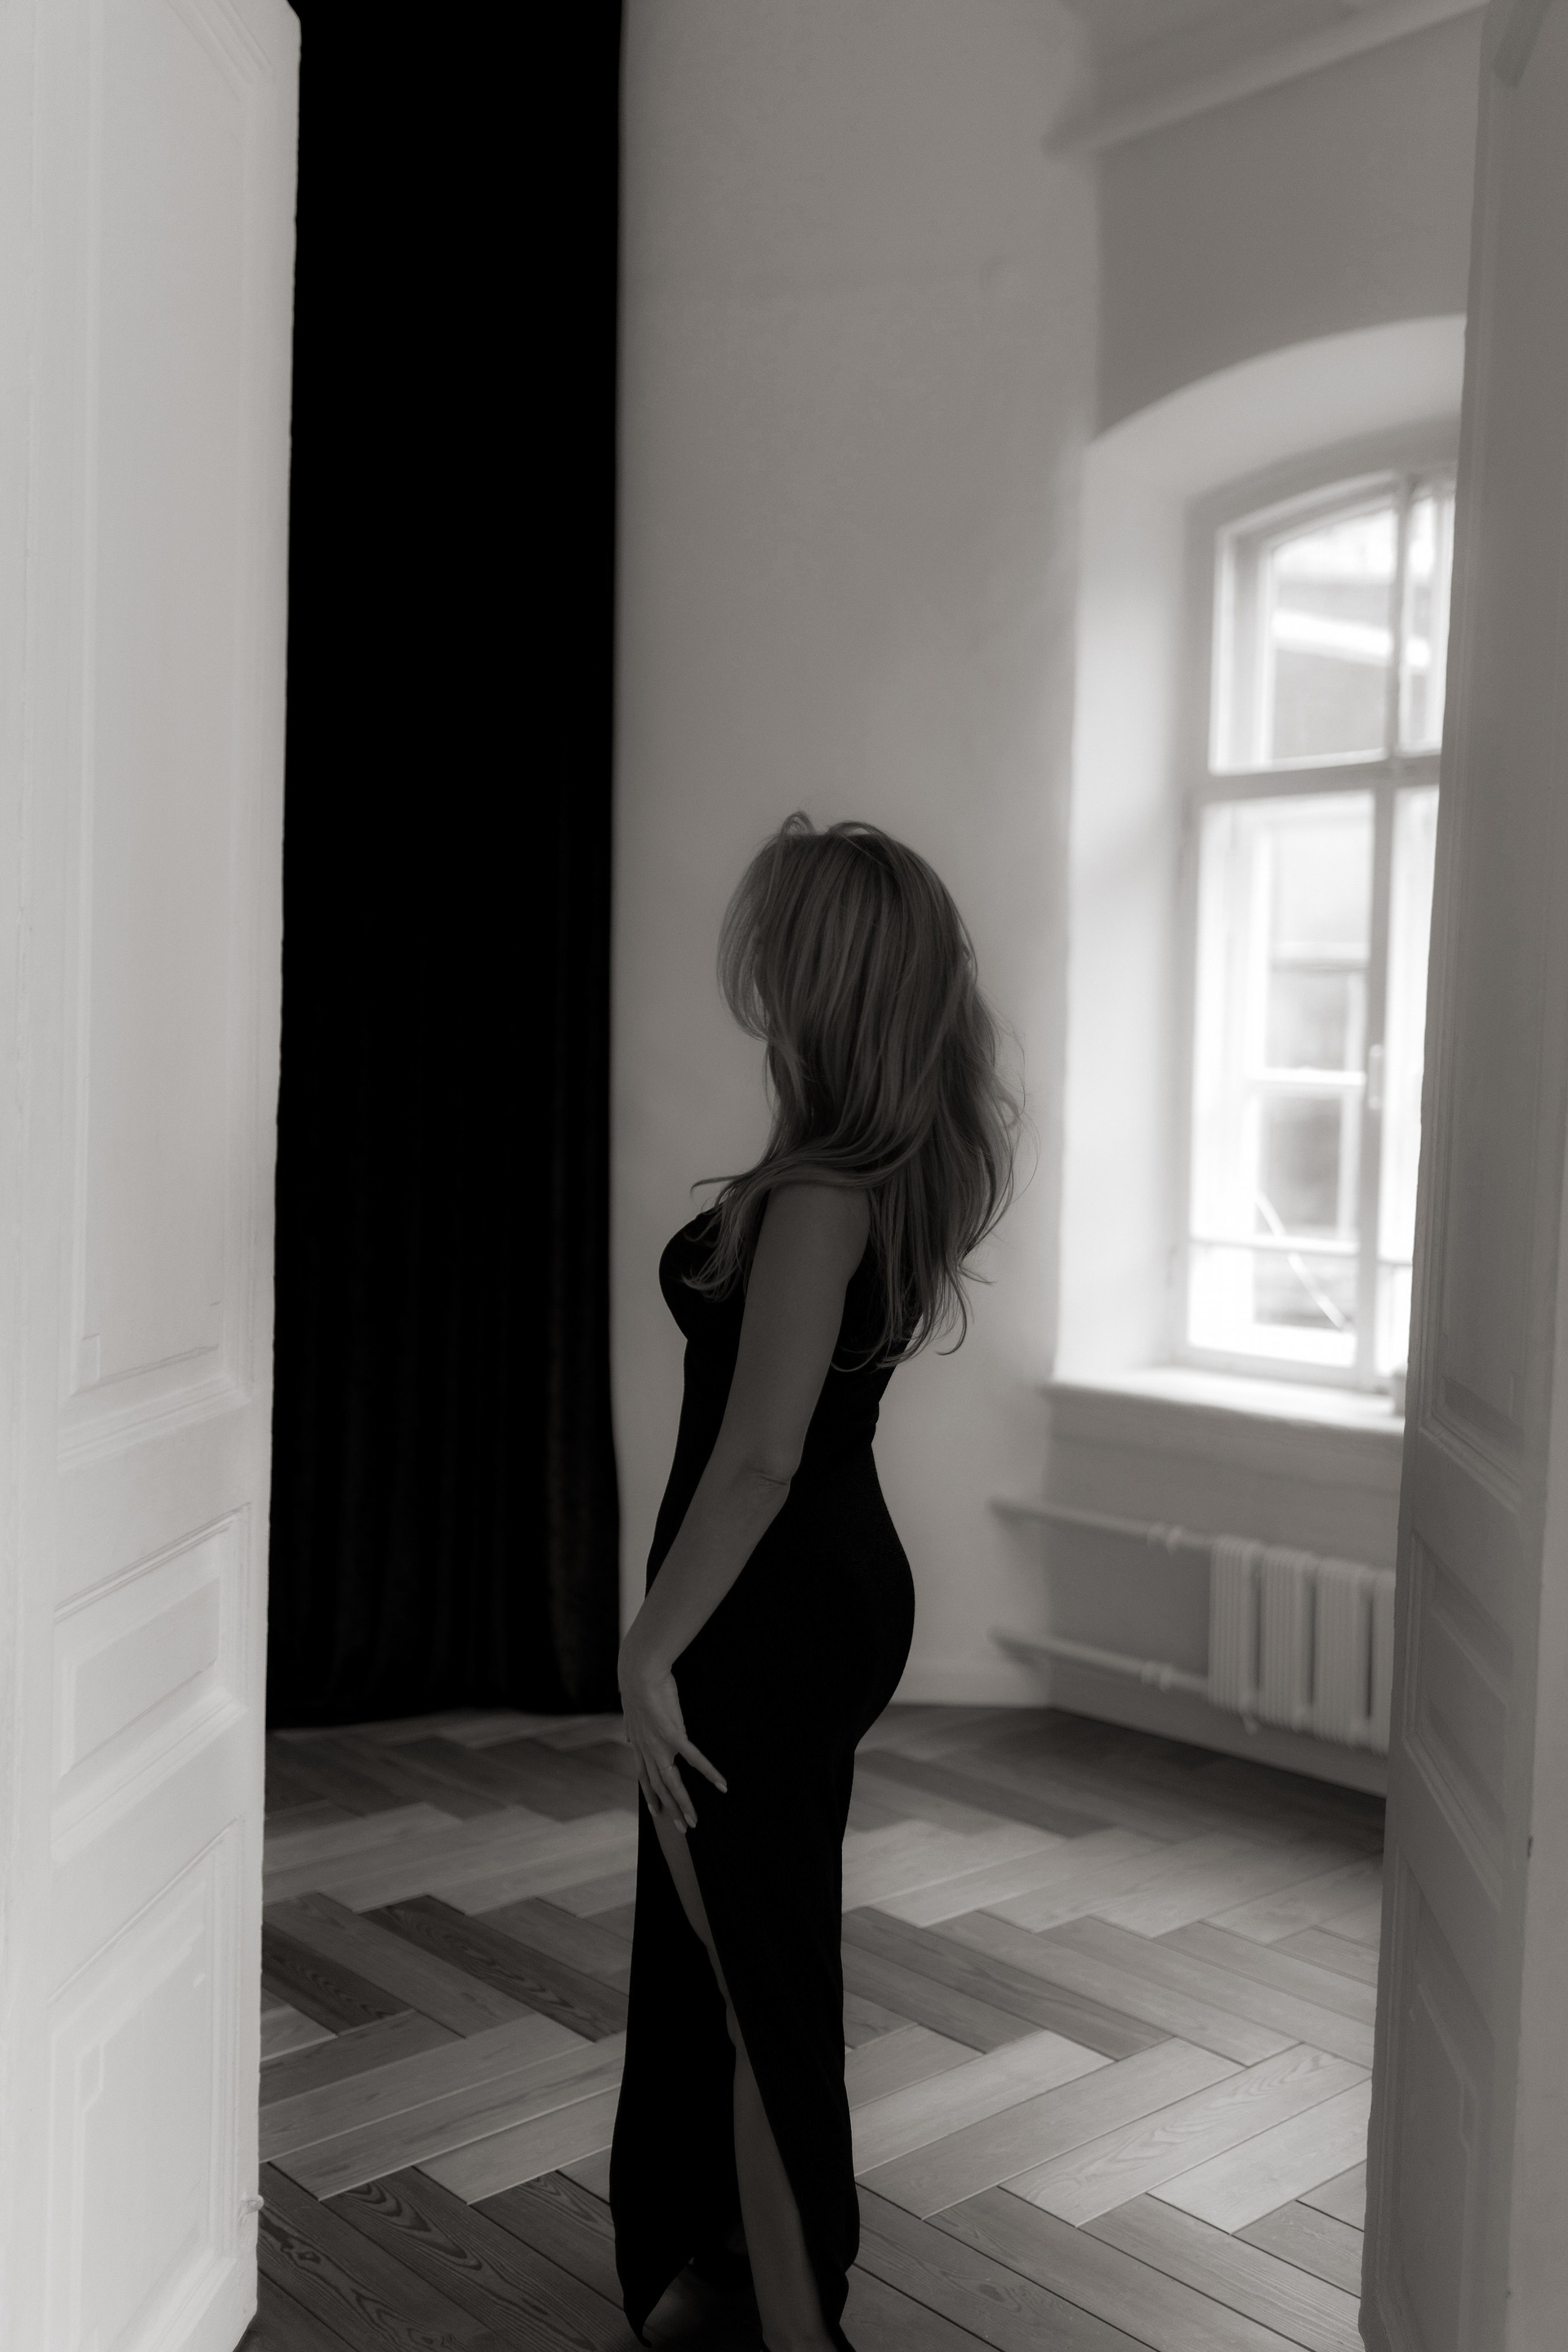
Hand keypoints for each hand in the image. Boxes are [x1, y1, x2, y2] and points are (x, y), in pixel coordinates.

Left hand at [618, 1641, 726, 1833]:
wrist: (639, 1670)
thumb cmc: (637, 1684)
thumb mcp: (631, 1710)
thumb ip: (632, 1727)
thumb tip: (629, 1737)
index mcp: (639, 1743)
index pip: (644, 1777)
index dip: (650, 1796)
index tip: (656, 1812)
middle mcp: (647, 1749)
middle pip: (659, 1787)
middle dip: (670, 1809)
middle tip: (683, 1828)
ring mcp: (660, 1744)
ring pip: (673, 1782)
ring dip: (685, 1803)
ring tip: (695, 1820)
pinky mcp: (673, 1733)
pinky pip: (694, 1758)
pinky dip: (708, 1772)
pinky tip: (721, 1784)